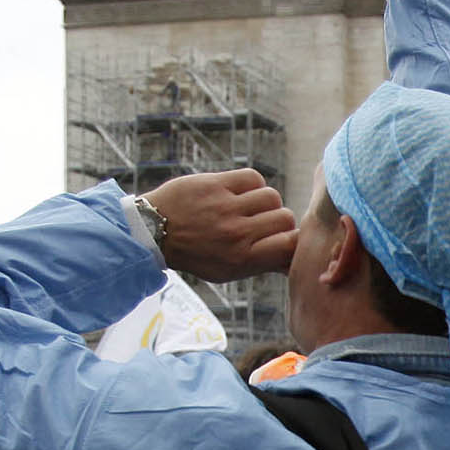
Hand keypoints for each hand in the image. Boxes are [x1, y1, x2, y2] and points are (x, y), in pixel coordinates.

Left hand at [148, 168, 297, 282]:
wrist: (155, 231)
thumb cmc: (196, 254)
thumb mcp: (227, 271)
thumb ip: (261, 263)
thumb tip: (293, 259)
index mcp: (241, 259)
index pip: (290, 245)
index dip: (294, 241)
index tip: (285, 240)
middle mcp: (236, 233)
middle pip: (285, 218)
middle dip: (278, 221)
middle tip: (262, 223)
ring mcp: (225, 207)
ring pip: (272, 196)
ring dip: (265, 202)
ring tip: (249, 207)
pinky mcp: (215, 184)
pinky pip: (253, 178)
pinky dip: (252, 184)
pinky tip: (240, 192)